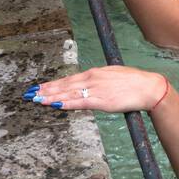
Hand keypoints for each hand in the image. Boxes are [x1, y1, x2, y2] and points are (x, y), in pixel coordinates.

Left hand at [23, 65, 168, 112]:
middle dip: (46, 90)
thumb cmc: (134, 83)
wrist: (148, 87)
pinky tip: (55, 105)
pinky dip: (66, 103)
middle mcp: (92, 79)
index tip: (40, 86)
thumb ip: (99, 82)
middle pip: (65, 85)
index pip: (69, 79)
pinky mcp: (101, 101)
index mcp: (95, 73)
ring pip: (68, 93)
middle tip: (30, 93)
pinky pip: (79, 102)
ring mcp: (96, 90)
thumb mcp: (113, 77)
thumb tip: (89, 86)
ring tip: (37, 99)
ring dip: (51, 97)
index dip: (53, 83)